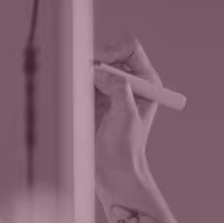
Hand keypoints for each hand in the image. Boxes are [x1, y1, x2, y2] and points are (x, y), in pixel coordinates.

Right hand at [93, 36, 161, 192]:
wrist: (113, 172)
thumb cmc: (126, 149)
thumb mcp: (125, 116)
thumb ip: (118, 89)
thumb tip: (102, 71)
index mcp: (147, 83)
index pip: (132, 50)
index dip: (116, 51)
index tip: (104, 62)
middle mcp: (130, 84)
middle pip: (111, 55)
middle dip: (97, 61)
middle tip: (87, 73)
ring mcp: (112, 91)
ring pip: (95, 67)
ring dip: (85, 72)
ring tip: (79, 84)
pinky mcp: (96, 100)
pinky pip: (84, 82)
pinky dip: (78, 83)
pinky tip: (76, 93)